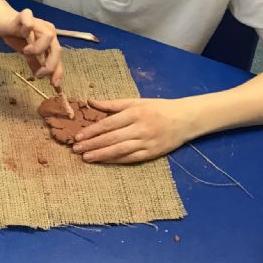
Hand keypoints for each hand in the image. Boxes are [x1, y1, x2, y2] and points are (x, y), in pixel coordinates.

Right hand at [0, 2, 63, 86]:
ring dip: (39, 48)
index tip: (54, 84)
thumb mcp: (26, 52)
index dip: (58, 70)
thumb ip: (35, 63)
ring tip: (26, 52)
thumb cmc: (14, 35)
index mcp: (49, 39)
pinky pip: (29, 19)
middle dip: (51, 65)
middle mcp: (46, 30)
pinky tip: (24, 33)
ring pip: (48, 35)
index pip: (57, 56)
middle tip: (39, 74)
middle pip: (56, 48)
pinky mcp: (23, 16)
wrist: (0, 20)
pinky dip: (29, 26)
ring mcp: (36, 22)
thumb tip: (42, 77)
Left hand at [72, 98, 194, 163]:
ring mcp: (146, 142)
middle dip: (91, 144)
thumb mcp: (136, 102)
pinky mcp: (152, 153)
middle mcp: (140, 128)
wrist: (186, 119)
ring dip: (101, 155)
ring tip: (85, 158)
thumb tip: (90, 101)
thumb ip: (112, 104)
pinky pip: (130, 158)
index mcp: (135, 113)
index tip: (78, 136)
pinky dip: (115, 160)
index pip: (108, 124)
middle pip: (111, 138)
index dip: (91, 131)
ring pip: (119, 150)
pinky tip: (103, 161)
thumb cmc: (158, 108)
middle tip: (76, 149)